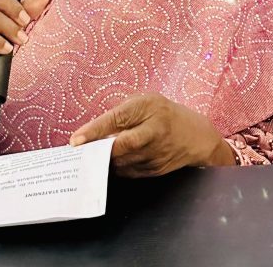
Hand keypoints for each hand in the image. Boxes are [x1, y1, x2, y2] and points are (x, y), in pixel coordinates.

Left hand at [69, 93, 235, 176]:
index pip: (117, 119)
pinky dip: (117, 167)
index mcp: (148, 107)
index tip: (76, 140)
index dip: (95, 131)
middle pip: (120, 146)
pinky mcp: (155, 171)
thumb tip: (94, 133)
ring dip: (105, 161)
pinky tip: (111, 162)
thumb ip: (122, 114)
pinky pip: (128, 172)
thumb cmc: (165, 113)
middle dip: (98, 151)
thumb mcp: (145, 102)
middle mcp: (153, 131)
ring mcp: (156, 154)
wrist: (197, 137)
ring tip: (92, 156)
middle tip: (82, 153)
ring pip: (121, 162)